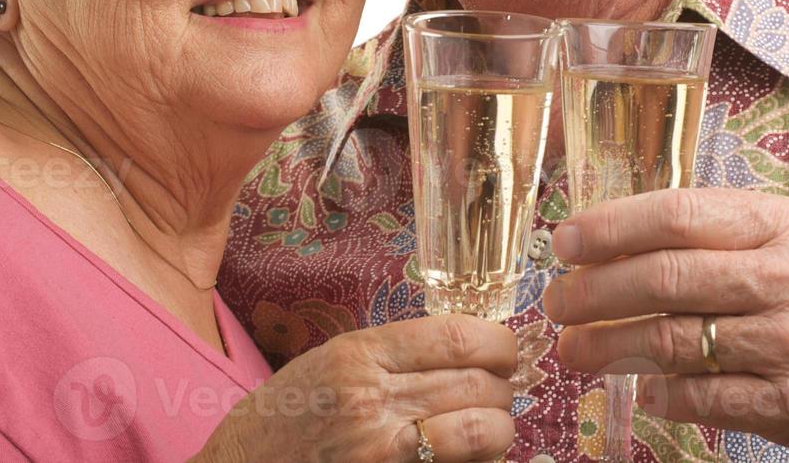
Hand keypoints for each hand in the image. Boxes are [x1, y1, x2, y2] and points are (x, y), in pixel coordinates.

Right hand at [192, 314, 516, 462]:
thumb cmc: (284, 417)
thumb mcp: (330, 363)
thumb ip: (392, 354)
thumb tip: (466, 349)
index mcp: (360, 354)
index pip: (457, 337)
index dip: (498, 344)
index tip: (504, 352)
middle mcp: (373, 399)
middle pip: (478, 385)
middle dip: (502, 390)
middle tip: (498, 393)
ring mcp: (382, 451)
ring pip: (481, 432)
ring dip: (498, 430)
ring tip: (488, 428)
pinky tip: (470, 457)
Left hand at [542, 188, 788, 461]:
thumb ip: (716, 237)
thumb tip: (614, 241)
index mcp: (778, 225)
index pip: (677, 214)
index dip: (610, 227)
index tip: (564, 242)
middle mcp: (786, 276)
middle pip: (665, 277)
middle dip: (595, 292)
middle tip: (555, 305)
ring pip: (675, 340)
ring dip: (610, 348)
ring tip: (575, 351)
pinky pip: (704, 396)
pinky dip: (662, 394)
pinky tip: (641, 390)